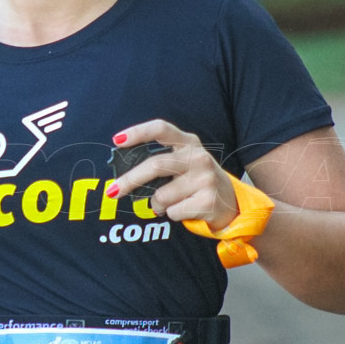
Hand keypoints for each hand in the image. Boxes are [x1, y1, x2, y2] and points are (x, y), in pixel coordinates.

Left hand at [108, 119, 238, 229]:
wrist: (232, 203)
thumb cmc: (197, 180)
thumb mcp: (184, 162)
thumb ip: (161, 160)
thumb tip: (124, 172)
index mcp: (188, 142)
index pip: (161, 129)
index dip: (138, 132)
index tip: (117, 140)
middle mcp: (198, 157)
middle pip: (155, 165)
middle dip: (129, 180)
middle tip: (112, 191)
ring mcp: (205, 179)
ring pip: (160, 196)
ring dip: (157, 204)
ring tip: (172, 202)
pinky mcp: (207, 201)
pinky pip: (172, 212)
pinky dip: (171, 215)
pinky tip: (185, 209)